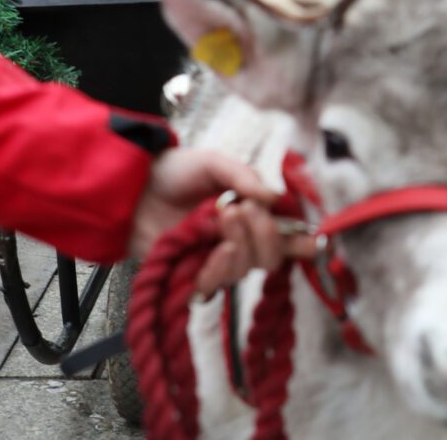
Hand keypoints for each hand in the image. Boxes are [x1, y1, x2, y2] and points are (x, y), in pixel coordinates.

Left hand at [129, 148, 316, 296]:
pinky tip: (212, 253)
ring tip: (219, 217)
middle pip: (271, 254)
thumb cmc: (174, 171)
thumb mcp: (213, 163)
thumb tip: (274, 199)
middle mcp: (239, 237)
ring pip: (248, 267)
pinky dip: (220, 269)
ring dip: (240, 244)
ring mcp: (217, 258)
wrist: (131, 189)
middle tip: (242, 209)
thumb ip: (244, 177)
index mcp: (250, 210)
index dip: (302, 241)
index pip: (284, 231)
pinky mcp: (194, 274)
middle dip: (265, 234)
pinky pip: (218, 283)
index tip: (315, 244)